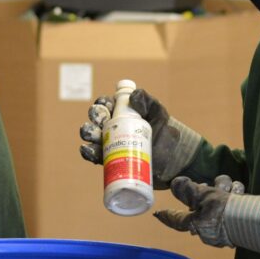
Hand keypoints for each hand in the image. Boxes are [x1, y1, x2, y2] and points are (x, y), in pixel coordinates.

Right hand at [79, 88, 201, 187]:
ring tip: (93, 137)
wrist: (172, 161)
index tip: (105, 108)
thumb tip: (134, 96)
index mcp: (121, 113)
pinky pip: (94, 156)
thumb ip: (148, 101)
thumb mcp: (158, 114)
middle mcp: (112, 127)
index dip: (101, 104)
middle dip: (93, 119)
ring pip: (91, 137)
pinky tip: (88, 150)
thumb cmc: (165, 134)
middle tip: (100, 123)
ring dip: (88, 135)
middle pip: (95, 120)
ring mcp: (110, 144)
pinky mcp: (110, 161)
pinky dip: (87, 153)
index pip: (105, 105)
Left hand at [154, 175, 259, 253]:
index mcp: (197, 225)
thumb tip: (174, 184)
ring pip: (218, 202)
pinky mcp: (239, 225)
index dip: (168, 215)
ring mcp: (224, 230)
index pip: (177, 221)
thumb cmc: (227, 211)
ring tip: (232, 189)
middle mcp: (208, 230)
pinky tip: (240, 193)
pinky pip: (232, 207)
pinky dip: (235, 197)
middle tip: (212, 185)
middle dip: (207, 191)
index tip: (158, 214)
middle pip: (200, 206)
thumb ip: (189, 190)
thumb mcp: (205, 196)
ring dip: (224, 190)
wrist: (258, 223)